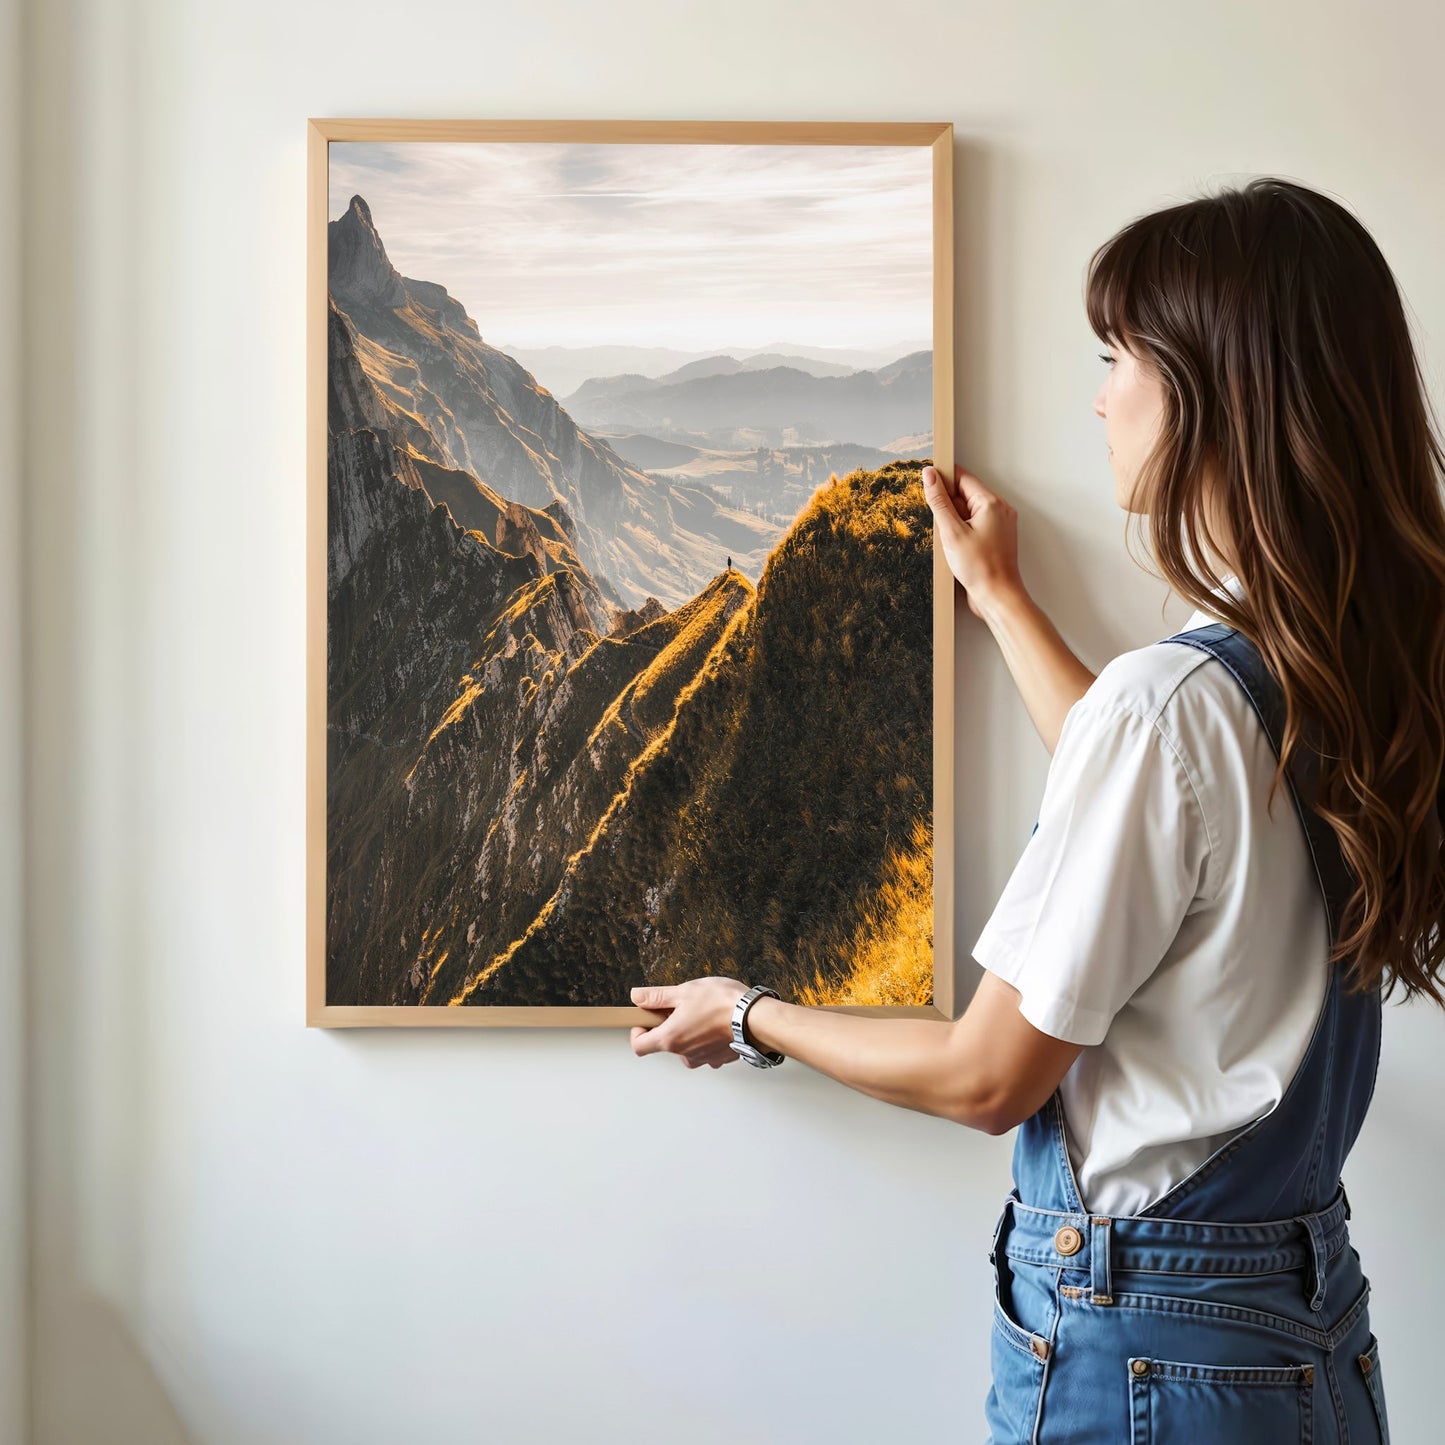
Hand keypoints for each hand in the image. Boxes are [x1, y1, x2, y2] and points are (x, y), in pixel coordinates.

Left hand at [629, 977, 747, 1067]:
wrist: (755, 1018)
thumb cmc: (722, 1004)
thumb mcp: (684, 991)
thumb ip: (657, 996)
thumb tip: (637, 996)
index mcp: (670, 1038)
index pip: (639, 1046)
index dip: (637, 1032)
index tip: (645, 1019)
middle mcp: (684, 1054)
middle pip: (665, 1044)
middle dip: (668, 1026)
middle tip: (680, 1007)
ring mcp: (703, 1059)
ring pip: (686, 1048)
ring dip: (689, 1033)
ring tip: (702, 1013)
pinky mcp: (720, 1058)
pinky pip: (706, 1050)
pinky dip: (707, 1038)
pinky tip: (716, 1022)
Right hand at [921, 463, 1024, 619]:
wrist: (997, 596)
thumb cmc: (980, 568)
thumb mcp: (951, 532)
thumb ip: (939, 501)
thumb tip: (930, 475)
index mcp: (991, 503)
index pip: (963, 478)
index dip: (943, 479)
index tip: (927, 483)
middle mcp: (1000, 510)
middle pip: (966, 494)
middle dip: (948, 505)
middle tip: (942, 526)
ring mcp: (1000, 524)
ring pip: (969, 510)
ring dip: (954, 521)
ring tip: (952, 541)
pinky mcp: (996, 537)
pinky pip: (975, 524)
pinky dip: (962, 531)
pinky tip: (957, 547)